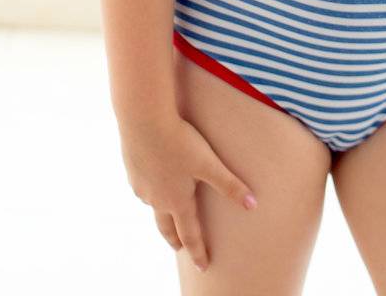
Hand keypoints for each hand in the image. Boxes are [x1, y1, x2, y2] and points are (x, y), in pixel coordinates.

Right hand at [118, 111, 258, 273]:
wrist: (143, 119)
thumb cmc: (179, 140)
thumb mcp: (209, 163)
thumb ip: (229, 185)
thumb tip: (253, 204)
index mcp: (177, 200)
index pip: (190, 234)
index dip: (198, 251)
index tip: (203, 266)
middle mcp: (157, 199)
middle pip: (166, 227)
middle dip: (174, 239)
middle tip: (179, 248)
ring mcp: (142, 186)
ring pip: (153, 206)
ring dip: (161, 214)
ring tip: (168, 212)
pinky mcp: (133, 170)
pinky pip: (143, 188)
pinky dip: (150, 191)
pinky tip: (153, 181)